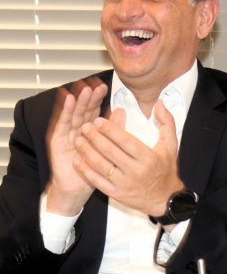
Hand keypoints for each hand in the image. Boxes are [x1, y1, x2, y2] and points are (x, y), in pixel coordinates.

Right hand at [45, 78, 107, 215]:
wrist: (78, 188)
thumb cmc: (94, 169)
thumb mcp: (108, 148)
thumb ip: (114, 129)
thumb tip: (122, 110)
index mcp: (91, 130)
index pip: (95, 111)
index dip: (99, 99)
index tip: (105, 87)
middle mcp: (78, 130)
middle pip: (84, 110)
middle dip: (90, 97)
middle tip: (96, 86)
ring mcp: (67, 134)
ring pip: (73, 114)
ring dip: (78, 101)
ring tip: (84, 90)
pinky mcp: (57, 141)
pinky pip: (61, 124)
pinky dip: (64, 112)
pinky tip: (68, 101)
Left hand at [72, 99, 183, 217]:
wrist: (164, 198)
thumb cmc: (166, 169)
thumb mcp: (171, 145)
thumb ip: (167, 122)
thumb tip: (160, 103)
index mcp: (148, 158)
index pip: (125, 141)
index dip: (110, 130)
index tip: (99, 120)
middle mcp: (136, 171)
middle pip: (110, 152)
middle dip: (95, 138)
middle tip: (85, 126)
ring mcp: (125, 184)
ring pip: (101, 166)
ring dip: (87, 152)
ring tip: (79, 140)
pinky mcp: (117, 194)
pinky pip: (98, 181)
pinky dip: (86, 170)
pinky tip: (78, 160)